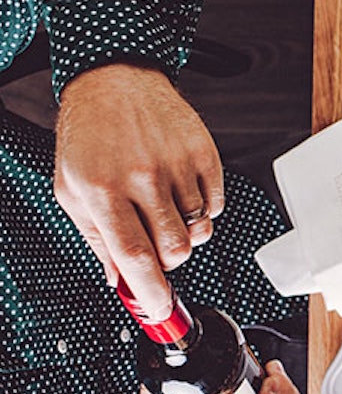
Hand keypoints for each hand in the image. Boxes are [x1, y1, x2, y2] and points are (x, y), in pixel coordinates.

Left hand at [55, 63, 223, 317]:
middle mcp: (141, 177)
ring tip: (164, 205)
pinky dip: (204, 210)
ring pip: (199, 231)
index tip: (160, 311)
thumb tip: (120, 281)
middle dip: (169, 259)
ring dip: (185, 231)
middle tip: (154, 242)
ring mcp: (177, 164)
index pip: (135, 256)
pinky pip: (217, 207)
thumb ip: (96, 239)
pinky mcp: (205, 154)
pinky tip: (181, 190)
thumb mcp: (72, 189)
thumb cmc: (90, 135)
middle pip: (176, 249)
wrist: (115, 82)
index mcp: (102, 189)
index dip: (151, 292)